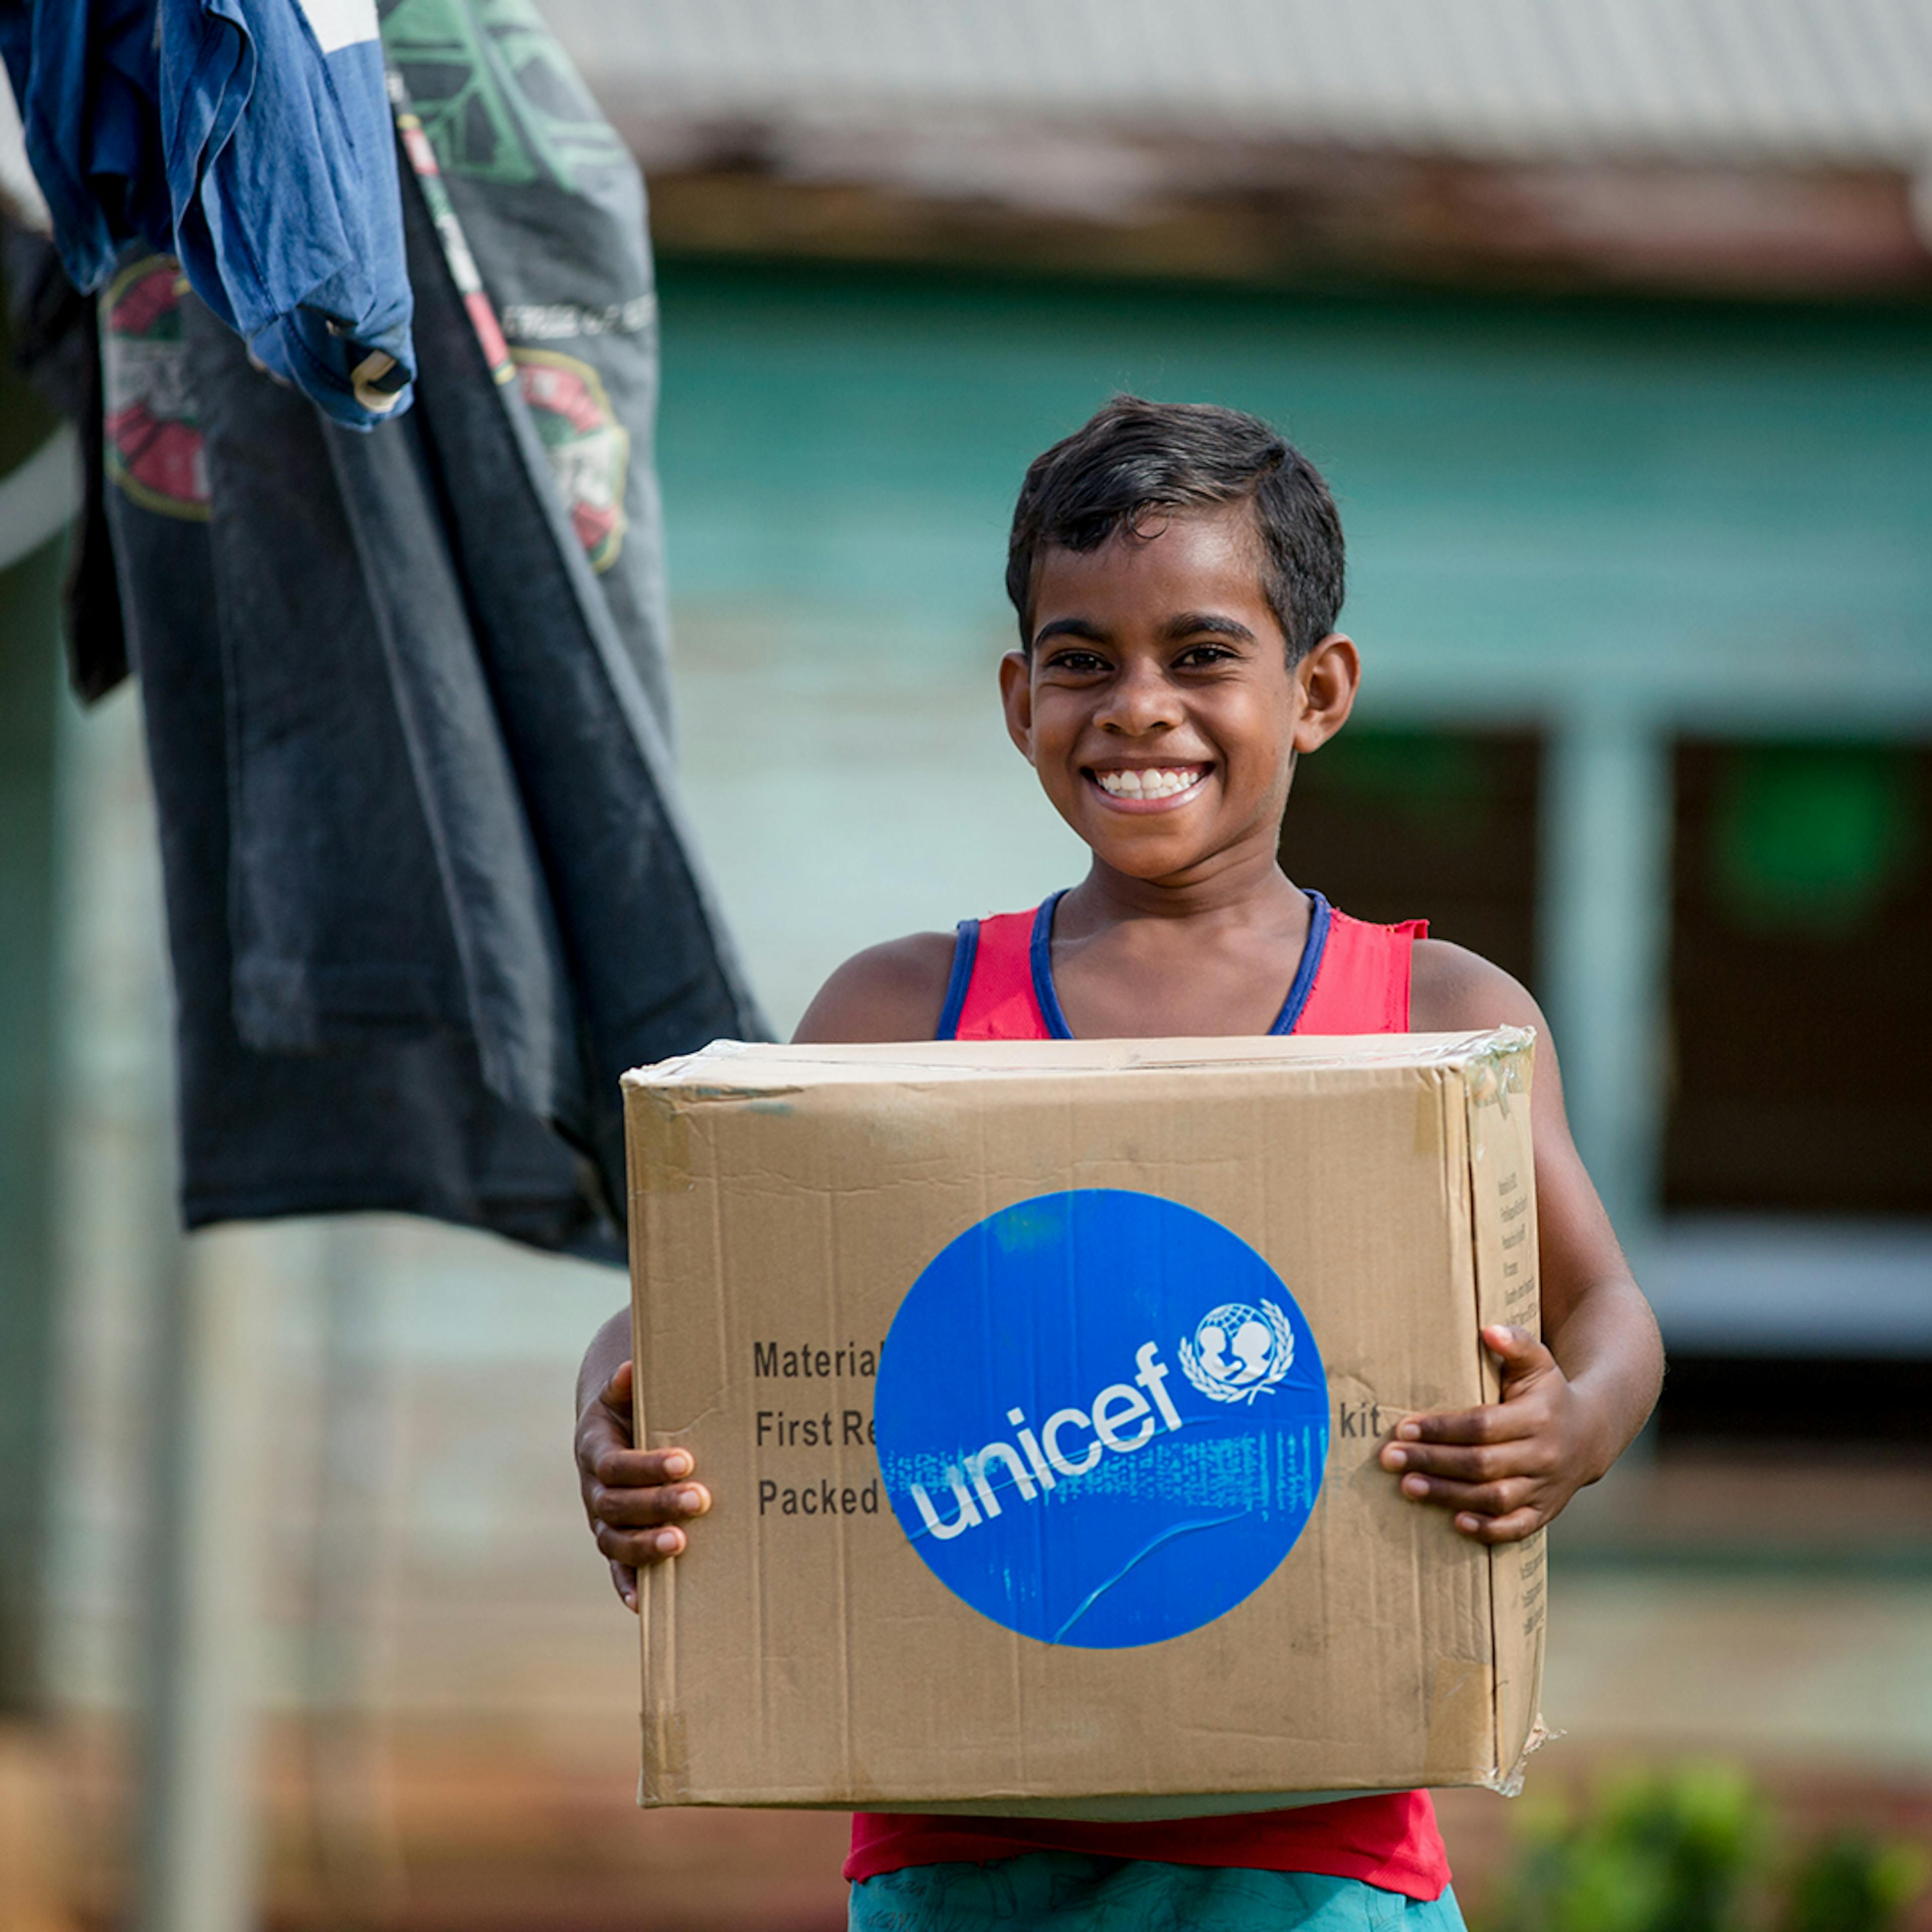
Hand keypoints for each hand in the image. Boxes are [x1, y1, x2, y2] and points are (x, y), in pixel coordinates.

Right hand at [574, 1359, 710, 1611]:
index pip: (615, 1464)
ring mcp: (600, 1521)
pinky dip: (627, 1587)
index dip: (647, 1466)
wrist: (609, 1432)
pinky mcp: (613, 1543)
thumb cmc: (628, 1408)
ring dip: (645, 1546)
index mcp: (593, 1448)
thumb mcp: (624, 1393)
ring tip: (680, 1544)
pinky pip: (615, 1570)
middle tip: (700, 1500)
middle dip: (658, 1504)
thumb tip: (630, 1369)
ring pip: (614, 1541)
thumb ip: (626, 1384)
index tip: (686, 1461)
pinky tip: (645, 1605)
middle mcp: (592, 1489)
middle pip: (617, 1505)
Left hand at [1378, 1325, 1597, 1542]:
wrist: (1591, 1433)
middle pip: (1482, 1464)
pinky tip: (1455, 1523)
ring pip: (1495, 1498)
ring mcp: (1545, 1487)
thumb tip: (1489, 1330)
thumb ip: (1516, 1343)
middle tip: (1391, 1458)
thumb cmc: (1548, 1393)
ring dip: (1449, 1495)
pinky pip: (1517, 1527)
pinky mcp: (1545, 1511)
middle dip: (1433, 1462)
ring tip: (1407, 1486)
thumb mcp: (1538, 1362)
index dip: (1443, 1428)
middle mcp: (1543, 1455)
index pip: (1483, 1426)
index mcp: (1537, 1417)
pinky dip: (1489, 1529)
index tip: (1404, 1427)